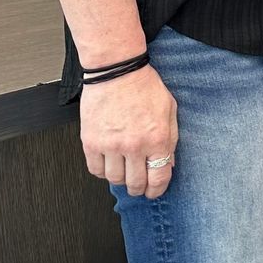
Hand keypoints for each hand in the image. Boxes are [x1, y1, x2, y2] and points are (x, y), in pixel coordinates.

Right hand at [79, 64, 177, 198]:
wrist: (117, 71)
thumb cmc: (143, 86)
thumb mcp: (169, 111)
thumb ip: (171, 140)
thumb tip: (168, 163)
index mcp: (157, 138)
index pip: (159, 178)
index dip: (157, 190)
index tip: (154, 191)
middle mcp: (134, 145)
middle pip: (136, 183)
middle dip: (140, 189)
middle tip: (140, 186)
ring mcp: (111, 145)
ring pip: (115, 180)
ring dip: (121, 180)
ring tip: (125, 171)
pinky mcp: (91, 143)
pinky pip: (95, 170)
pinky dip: (102, 171)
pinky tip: (109, 163)